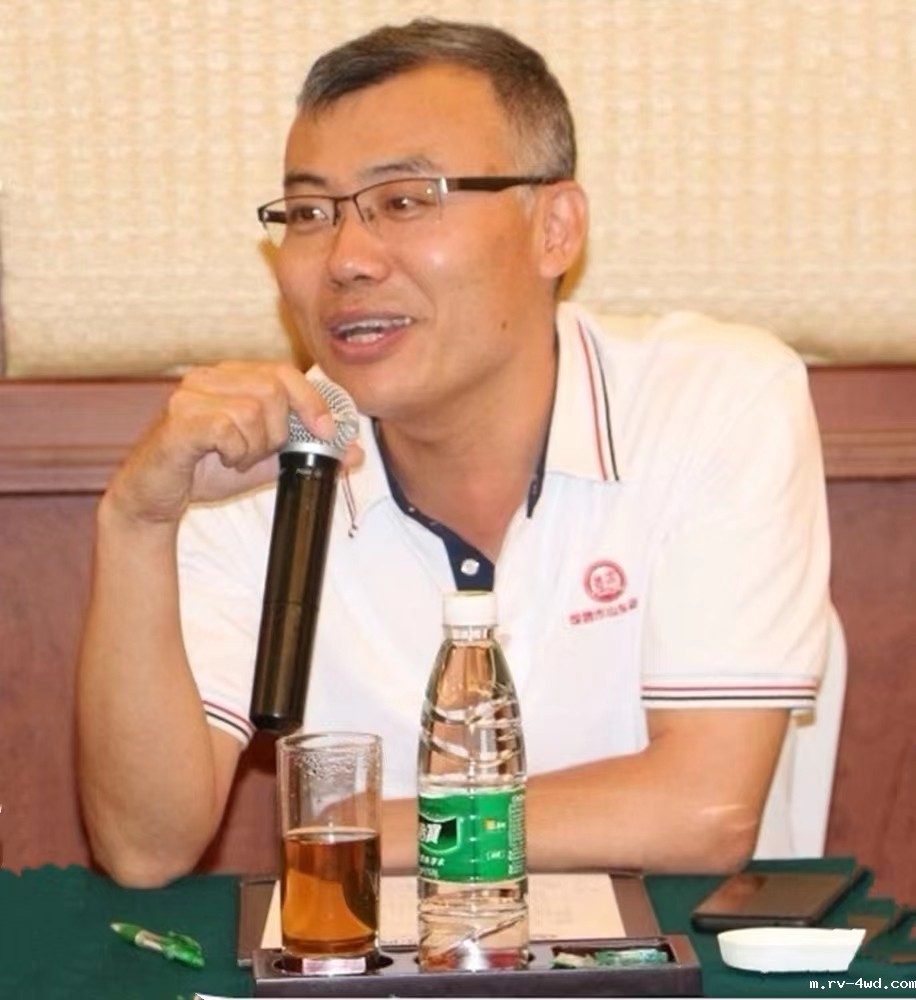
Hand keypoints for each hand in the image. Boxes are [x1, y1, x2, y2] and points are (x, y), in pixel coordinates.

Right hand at [106, 361, 361, 525]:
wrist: (154, 497)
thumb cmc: (205, 470)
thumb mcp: (265, 461)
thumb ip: (306, 452)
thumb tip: (355, 453)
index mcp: (231, 378)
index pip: (284, 372)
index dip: (312, 401)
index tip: (327, 432)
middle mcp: (209, 377)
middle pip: (273, 390)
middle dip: (278, 431)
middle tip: (258, 453)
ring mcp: (190, 395)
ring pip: (252, 410)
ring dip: (252, 446)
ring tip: (234, 458)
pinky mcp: (178, 420)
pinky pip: (226, 428)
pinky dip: (233, 451)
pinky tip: (219, 459)